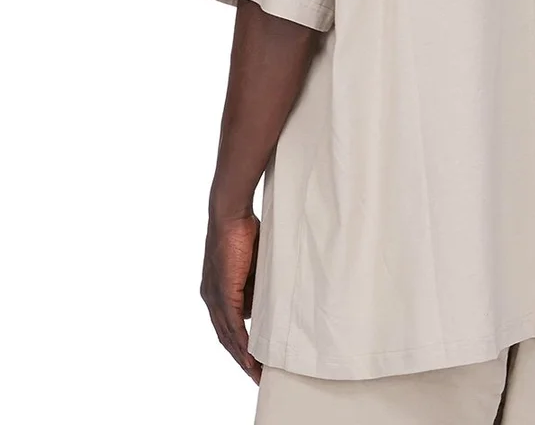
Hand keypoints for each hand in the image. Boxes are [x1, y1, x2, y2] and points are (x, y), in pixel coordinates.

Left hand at [201, 211, 262, 382]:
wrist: (230, 213)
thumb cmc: (243, 231)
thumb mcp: (252, 263)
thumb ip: (256, 282)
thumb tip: (267, 298)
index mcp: (216, 291)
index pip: (227, 326)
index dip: (239, 346)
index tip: (253, 362)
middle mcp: (211, 298)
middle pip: (226, 338)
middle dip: (242, 360)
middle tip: (257, 377)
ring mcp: (215, 296)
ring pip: (228, 336)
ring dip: (243, 358)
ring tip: (257, 374)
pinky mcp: (223, 291)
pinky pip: (232, 324)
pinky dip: (241, 343)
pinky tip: (249, 358)